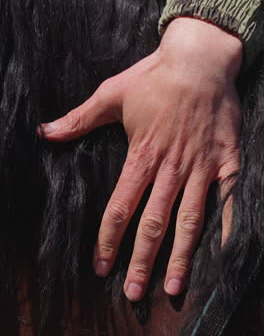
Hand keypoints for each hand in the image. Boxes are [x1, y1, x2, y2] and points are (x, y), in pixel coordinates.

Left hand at [40, 17, 241, 301]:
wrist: (199, 61)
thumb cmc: (155, 77)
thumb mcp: (112, 94)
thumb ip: (79, 118)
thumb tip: (45, 132)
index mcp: (141, 155)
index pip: (120, 206)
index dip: (108, 238)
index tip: (101, 265)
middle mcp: (171, 168)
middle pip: (153, 223)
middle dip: (141, 260)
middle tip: (134, 292)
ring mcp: (201, 167)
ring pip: (189, 220)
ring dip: (180, 256)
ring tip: (171, 286)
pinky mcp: (227, 161)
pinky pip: (229, 200)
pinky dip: (227, 227)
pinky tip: (222, 254)